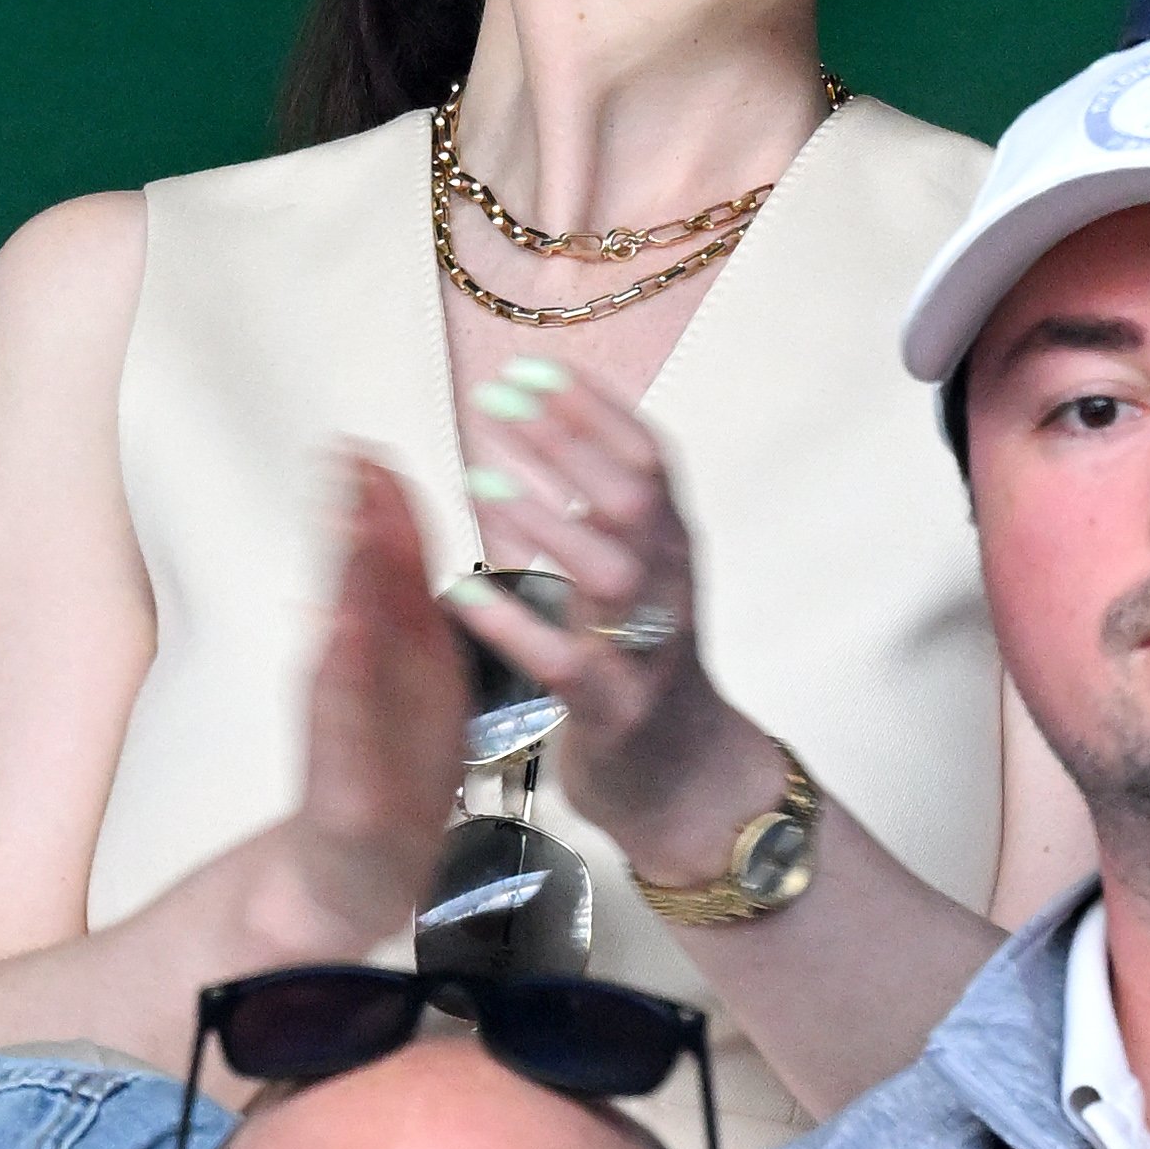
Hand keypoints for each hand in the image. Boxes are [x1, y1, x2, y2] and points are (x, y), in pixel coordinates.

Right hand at [257, 459, 470, 958]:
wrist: (352, 874)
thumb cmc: (390, 770)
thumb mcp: (414, 679)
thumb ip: (405, 609)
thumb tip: (406, 539)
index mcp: (389, 653)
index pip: (387, 566)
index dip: (384, 504)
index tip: (373, 445)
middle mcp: (358, 681)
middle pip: (357, 590)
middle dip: (355, 522)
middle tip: (348, 456)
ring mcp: (345, 729)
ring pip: (344, 644)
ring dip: (345, 582)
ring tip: (345, 520)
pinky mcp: (343, 786)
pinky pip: (345, 726)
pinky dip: (343, 680)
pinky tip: (340, 633)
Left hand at [444, 363, 792, 893]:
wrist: (689, 782)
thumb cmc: (647, 669)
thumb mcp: (645, 580)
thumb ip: (611, 516)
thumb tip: (554, 429)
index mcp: (674, 550)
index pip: (650, 459)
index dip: (596, 409)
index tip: (535, 367)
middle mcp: (670, 590)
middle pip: (633, 498)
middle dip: (567, 441)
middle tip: (498, 401)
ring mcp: (647, 651)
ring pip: (607, 573)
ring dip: (544, 520)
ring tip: (481, 478)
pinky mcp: (614, 712)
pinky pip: (563, 662)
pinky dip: (513, 623)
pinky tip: (461, 591)